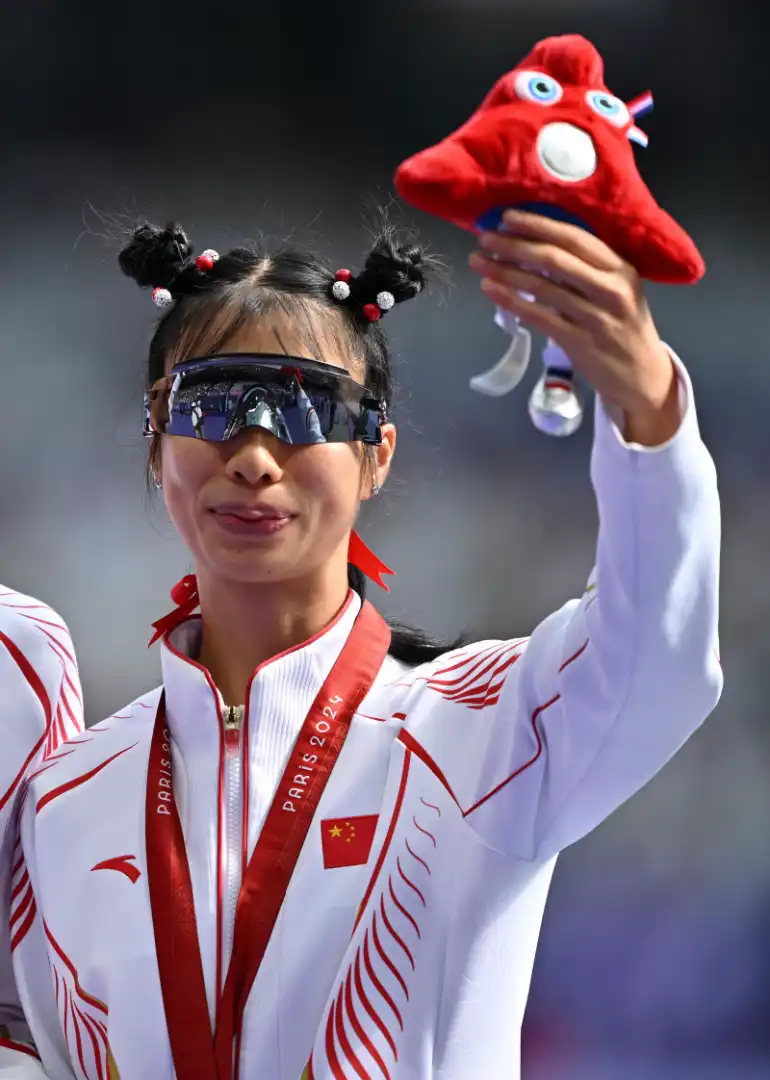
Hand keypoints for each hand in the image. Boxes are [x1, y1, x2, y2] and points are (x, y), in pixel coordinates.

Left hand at [469, 210, 680, 445]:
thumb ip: (586, 270)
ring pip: (542, 287)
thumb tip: (534, 247)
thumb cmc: (623, 327)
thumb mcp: (617, 291)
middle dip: (514, 245)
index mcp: (620, 268)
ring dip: (505, 271)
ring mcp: (596, 317)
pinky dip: (512, 301)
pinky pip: (539, 317)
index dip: (538, 225)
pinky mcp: (580, 343)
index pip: (574, 238)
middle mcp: (611, 288)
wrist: (642, 375)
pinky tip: (491, 290)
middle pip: (554, 259)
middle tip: (485, 238)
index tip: (507, 217)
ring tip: (478, 262)